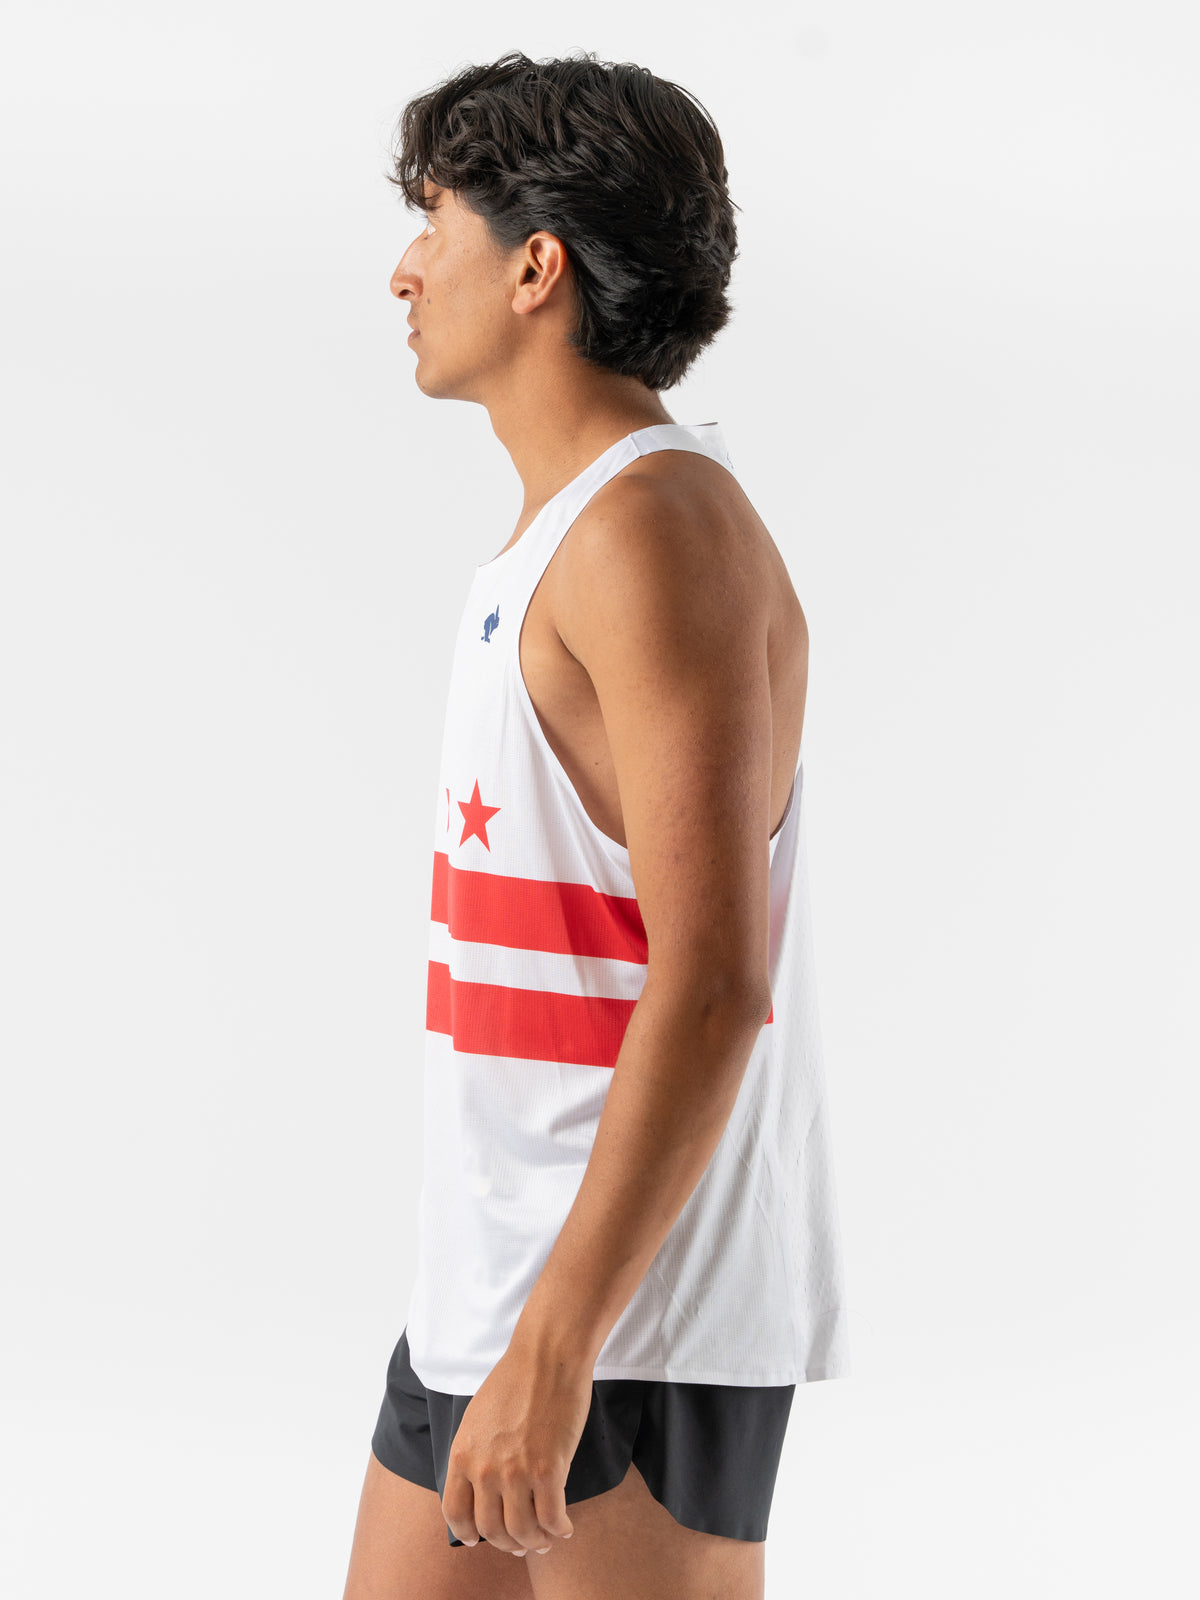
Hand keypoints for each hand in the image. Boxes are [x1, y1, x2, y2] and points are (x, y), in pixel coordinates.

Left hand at [441, 1342, 591, 1555]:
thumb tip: (482, 1487)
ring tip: (547, 1538)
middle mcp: (484, 1470)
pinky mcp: (549, 1471)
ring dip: (535, 1542)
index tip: (476, 1540)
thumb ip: (475, 1453)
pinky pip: (552, 1518)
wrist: (547, 1356)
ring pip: (522, 1531)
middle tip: (520, 1543)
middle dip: (506, 1543)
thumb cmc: (516, 1379)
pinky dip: (559, 1530)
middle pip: (491, 1529)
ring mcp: (516, 1473)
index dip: (467, 1534)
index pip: (455, 1513)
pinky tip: (565, 1528)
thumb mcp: (477, 1418)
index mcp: (462, 1455)